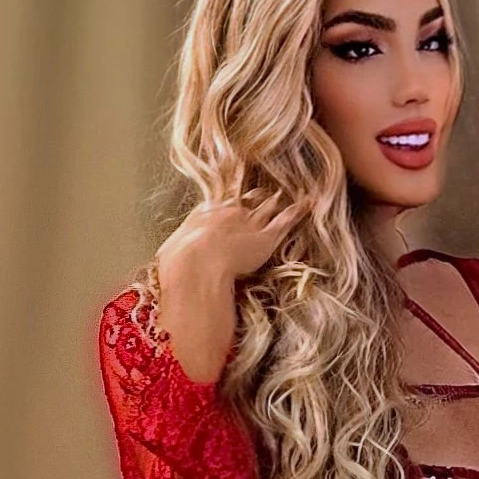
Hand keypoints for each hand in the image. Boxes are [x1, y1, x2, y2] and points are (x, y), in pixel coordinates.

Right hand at [154, 193, 302, 380]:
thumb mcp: (170, 263)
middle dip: (250, 201)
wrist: (196, 265)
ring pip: (264, 207)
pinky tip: (308, 205)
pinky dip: (298, 211)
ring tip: (283, 196)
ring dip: (274, 202)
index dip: (224, 208)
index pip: (215, 208)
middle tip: (259, 197)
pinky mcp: (268, 236)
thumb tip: (170, 282)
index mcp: (201, 220)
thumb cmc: (179, 269)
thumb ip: (174, 265)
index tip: (229, 207)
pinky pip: (286, 219)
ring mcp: (248, 223)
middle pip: (241, 203)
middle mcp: (225, 216)